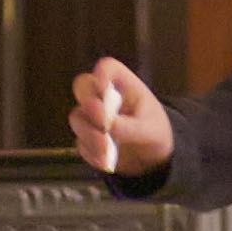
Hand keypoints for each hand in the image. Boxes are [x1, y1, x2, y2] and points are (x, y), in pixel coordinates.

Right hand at [70, 57, 174, 176]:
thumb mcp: (150, 129)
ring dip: (90, 134)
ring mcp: (91, 117)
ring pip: (77, 118)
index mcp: (122, 84)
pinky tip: (106, 162)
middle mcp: (102, 96)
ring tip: (106, 149)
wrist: (152, 157)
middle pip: (82, 87)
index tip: (105, 90)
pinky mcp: (86, 139)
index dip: (102, 75)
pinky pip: (81, 144)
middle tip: (103, 120)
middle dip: (89, 103)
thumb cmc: (154, 131)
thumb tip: (107, 127)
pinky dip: (92, 153)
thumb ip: (129, 127)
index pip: (108, 68)